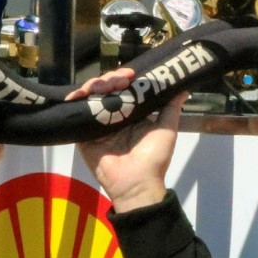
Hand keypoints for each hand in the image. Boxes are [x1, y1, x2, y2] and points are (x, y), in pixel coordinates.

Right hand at [69, 71, 183, 212]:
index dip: (124, 77)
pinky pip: (76, 113)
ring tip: (102, 86)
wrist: (136, 183)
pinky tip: (80, 93)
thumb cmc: (154, 158)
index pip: (124, 88)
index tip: (130, 75)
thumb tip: (183, 88)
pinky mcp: (83, 133)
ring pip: (91, 96)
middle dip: (110, 79)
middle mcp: (113, 116)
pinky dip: (75, 100)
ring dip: (95, 85)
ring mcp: (97, 124)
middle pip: (106, 89)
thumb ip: (171, 108)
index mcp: (131, 114)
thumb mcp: (167, 129)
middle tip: (118, 81)